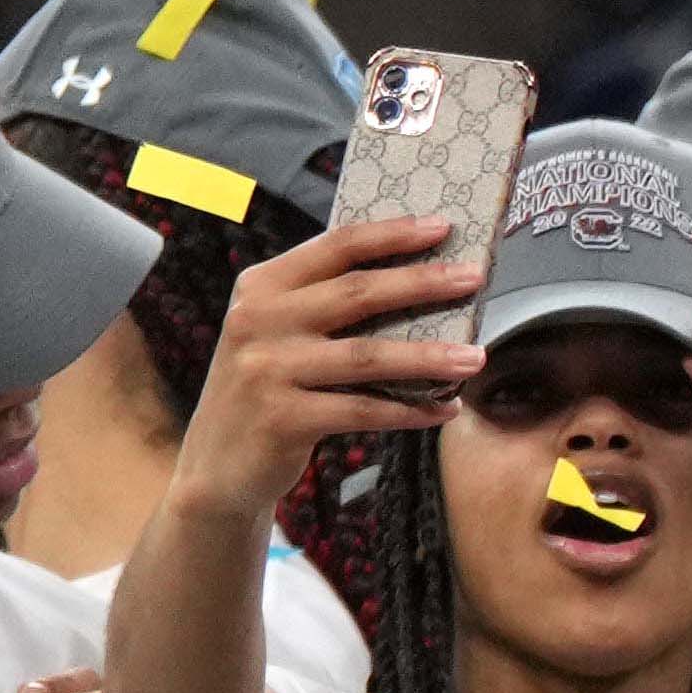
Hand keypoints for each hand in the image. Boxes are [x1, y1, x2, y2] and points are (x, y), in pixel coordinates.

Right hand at [167, 215, 482, 518]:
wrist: (216, 466)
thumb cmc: (267, 387)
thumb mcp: (278, 332)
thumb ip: (325, 302)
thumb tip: (420, 278)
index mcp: (262, 287)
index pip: (335, 246)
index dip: (392, 234)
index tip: (443, 226)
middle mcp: (258, 321)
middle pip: (357, 293)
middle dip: (423, 283)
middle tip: (475, 278)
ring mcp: (266, 370)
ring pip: (367, 356)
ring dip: (429, 356)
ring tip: (476, 357)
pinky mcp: (281, 419)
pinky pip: (362, 410)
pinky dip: (410, 410)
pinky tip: (445, 409)